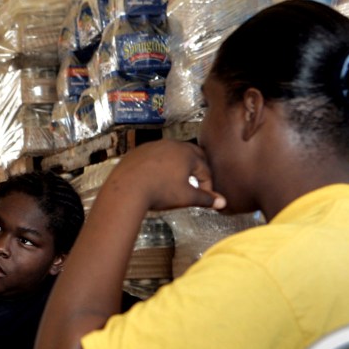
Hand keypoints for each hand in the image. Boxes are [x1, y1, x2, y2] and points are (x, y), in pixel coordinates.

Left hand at [110, 140, 225, 211]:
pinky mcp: (137, 152)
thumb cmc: (159, 192)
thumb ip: (205, 199)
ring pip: (171, 153)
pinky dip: (159, 165)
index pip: (204, 169)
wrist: (126, 189)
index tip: (206, 197)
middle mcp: (170, 145)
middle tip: (199, 180)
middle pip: (190, 154)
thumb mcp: (185, 197)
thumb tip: (223, 203)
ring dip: (177, 164)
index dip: (208, 184)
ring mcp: (152, 146)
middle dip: (197, 168)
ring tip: (178, 178)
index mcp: (186, 153)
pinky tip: (157, 176)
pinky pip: (153, 157)